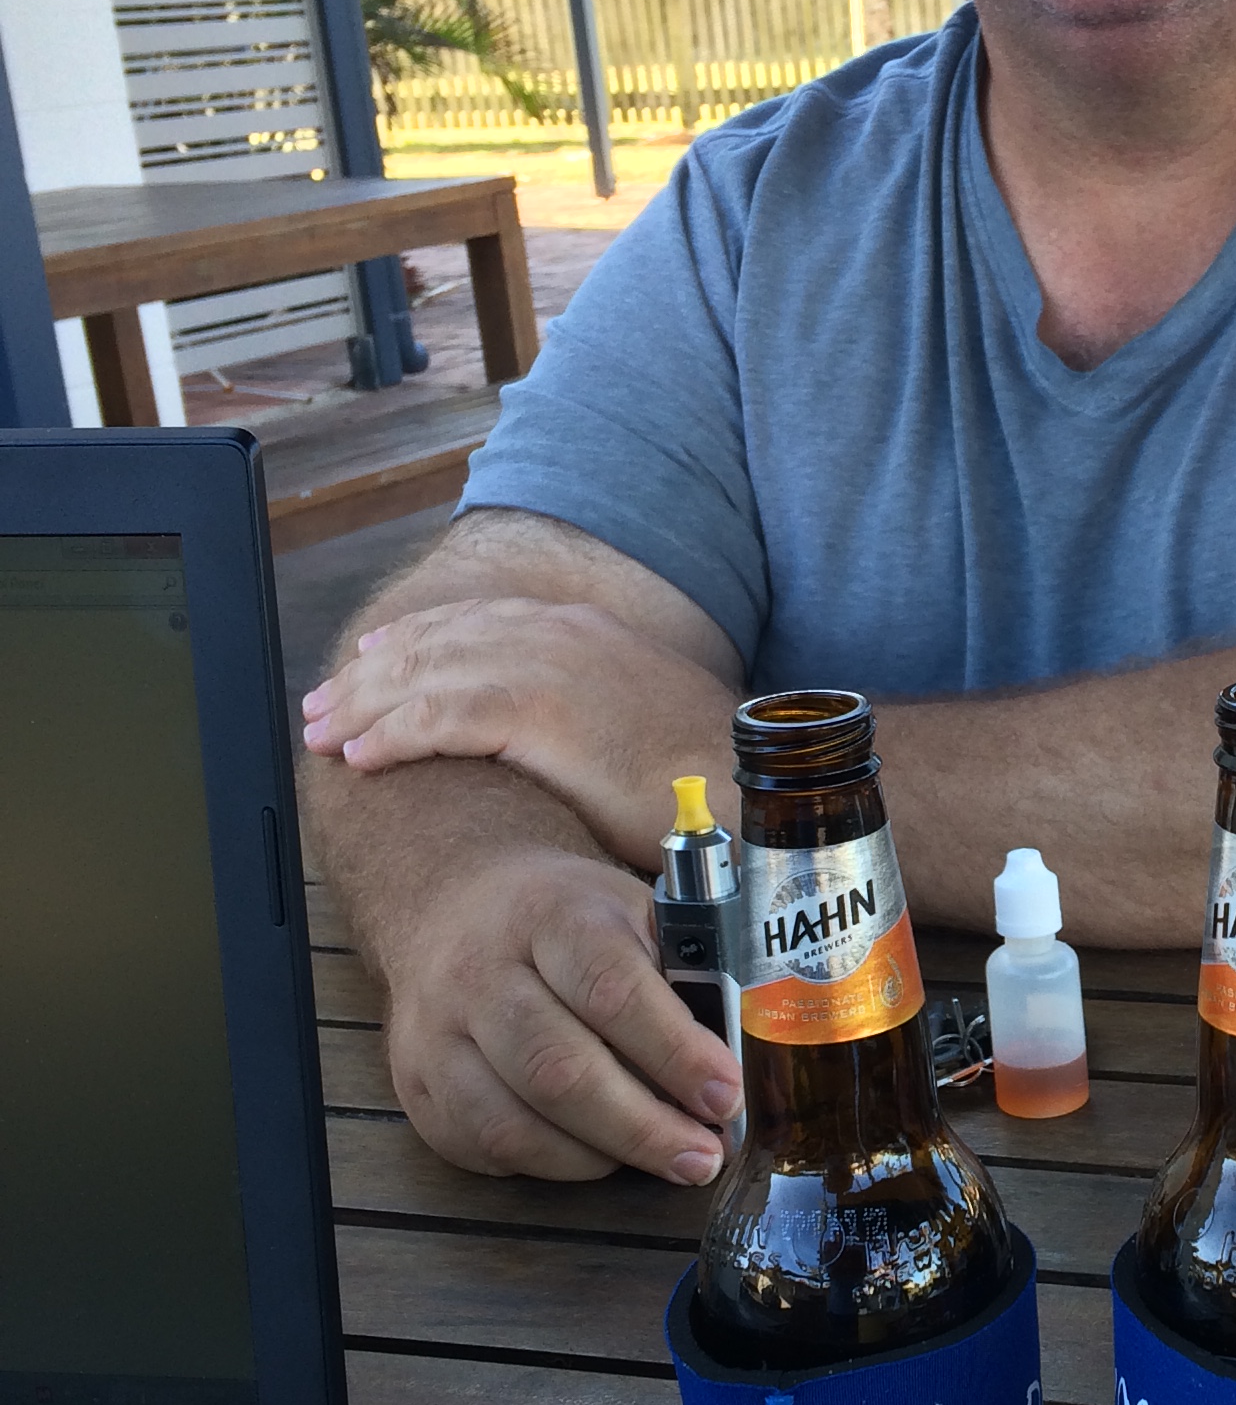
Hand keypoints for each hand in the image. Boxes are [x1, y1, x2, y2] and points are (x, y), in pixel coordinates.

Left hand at [302, 597, 736, 872]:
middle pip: (435, 642)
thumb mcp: (639, 717)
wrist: (745, 783)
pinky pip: (439, 719)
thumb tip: (559, 736)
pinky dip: (391, 736)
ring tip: (321, 734)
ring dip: (362, 706)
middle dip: (368, 674)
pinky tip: (358, 757)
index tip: (370, 659)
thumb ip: (589, 710)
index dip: (413, 640)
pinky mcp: (536, 714)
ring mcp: (545, 669)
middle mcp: (556, 635)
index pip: (476, 621)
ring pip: (424, 677)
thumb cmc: (701, 774)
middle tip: (321, 704)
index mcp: (581, 631)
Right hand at [381, 846, 740, 1185]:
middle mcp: (480, 971)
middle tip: (702, 1156)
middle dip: (642, 1127)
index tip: (726, 1097)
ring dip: (601, 1156)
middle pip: (558, 1069)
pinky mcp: (416, 1083)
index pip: (612, 989)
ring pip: (514, 1121)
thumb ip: (683, 971)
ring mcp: (437, 1031)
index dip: (675, 1053)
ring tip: (661, 1160)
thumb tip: (742, 1053)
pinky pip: (484, 1146)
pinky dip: (551, 1163)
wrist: (452, 900)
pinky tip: (597, 1154)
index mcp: (550, 915)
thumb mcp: (630, 910)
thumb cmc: (565, 918)